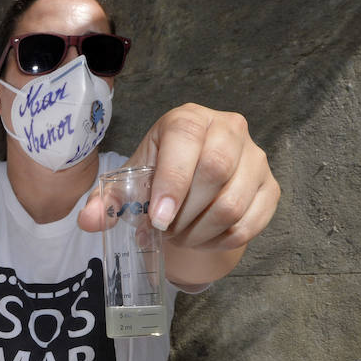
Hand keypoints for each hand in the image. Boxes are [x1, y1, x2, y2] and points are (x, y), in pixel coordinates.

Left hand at [80, 103, 278, 249]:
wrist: (195, 174)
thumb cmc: (161, 171)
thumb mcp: (132, 179)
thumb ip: (108, 200)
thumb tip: (89, 221)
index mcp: (189, 119)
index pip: (186, 142)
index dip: (172, 184)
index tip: (158, 219)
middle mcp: (229, 129)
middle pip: (215, 171)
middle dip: (185, 213)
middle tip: (166, 231)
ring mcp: (255, 158)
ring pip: (234, 202)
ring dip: (201, 232)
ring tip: (181, 237)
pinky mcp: (270, 186)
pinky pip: (251, 222)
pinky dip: (222, 241)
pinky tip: (204, 240)